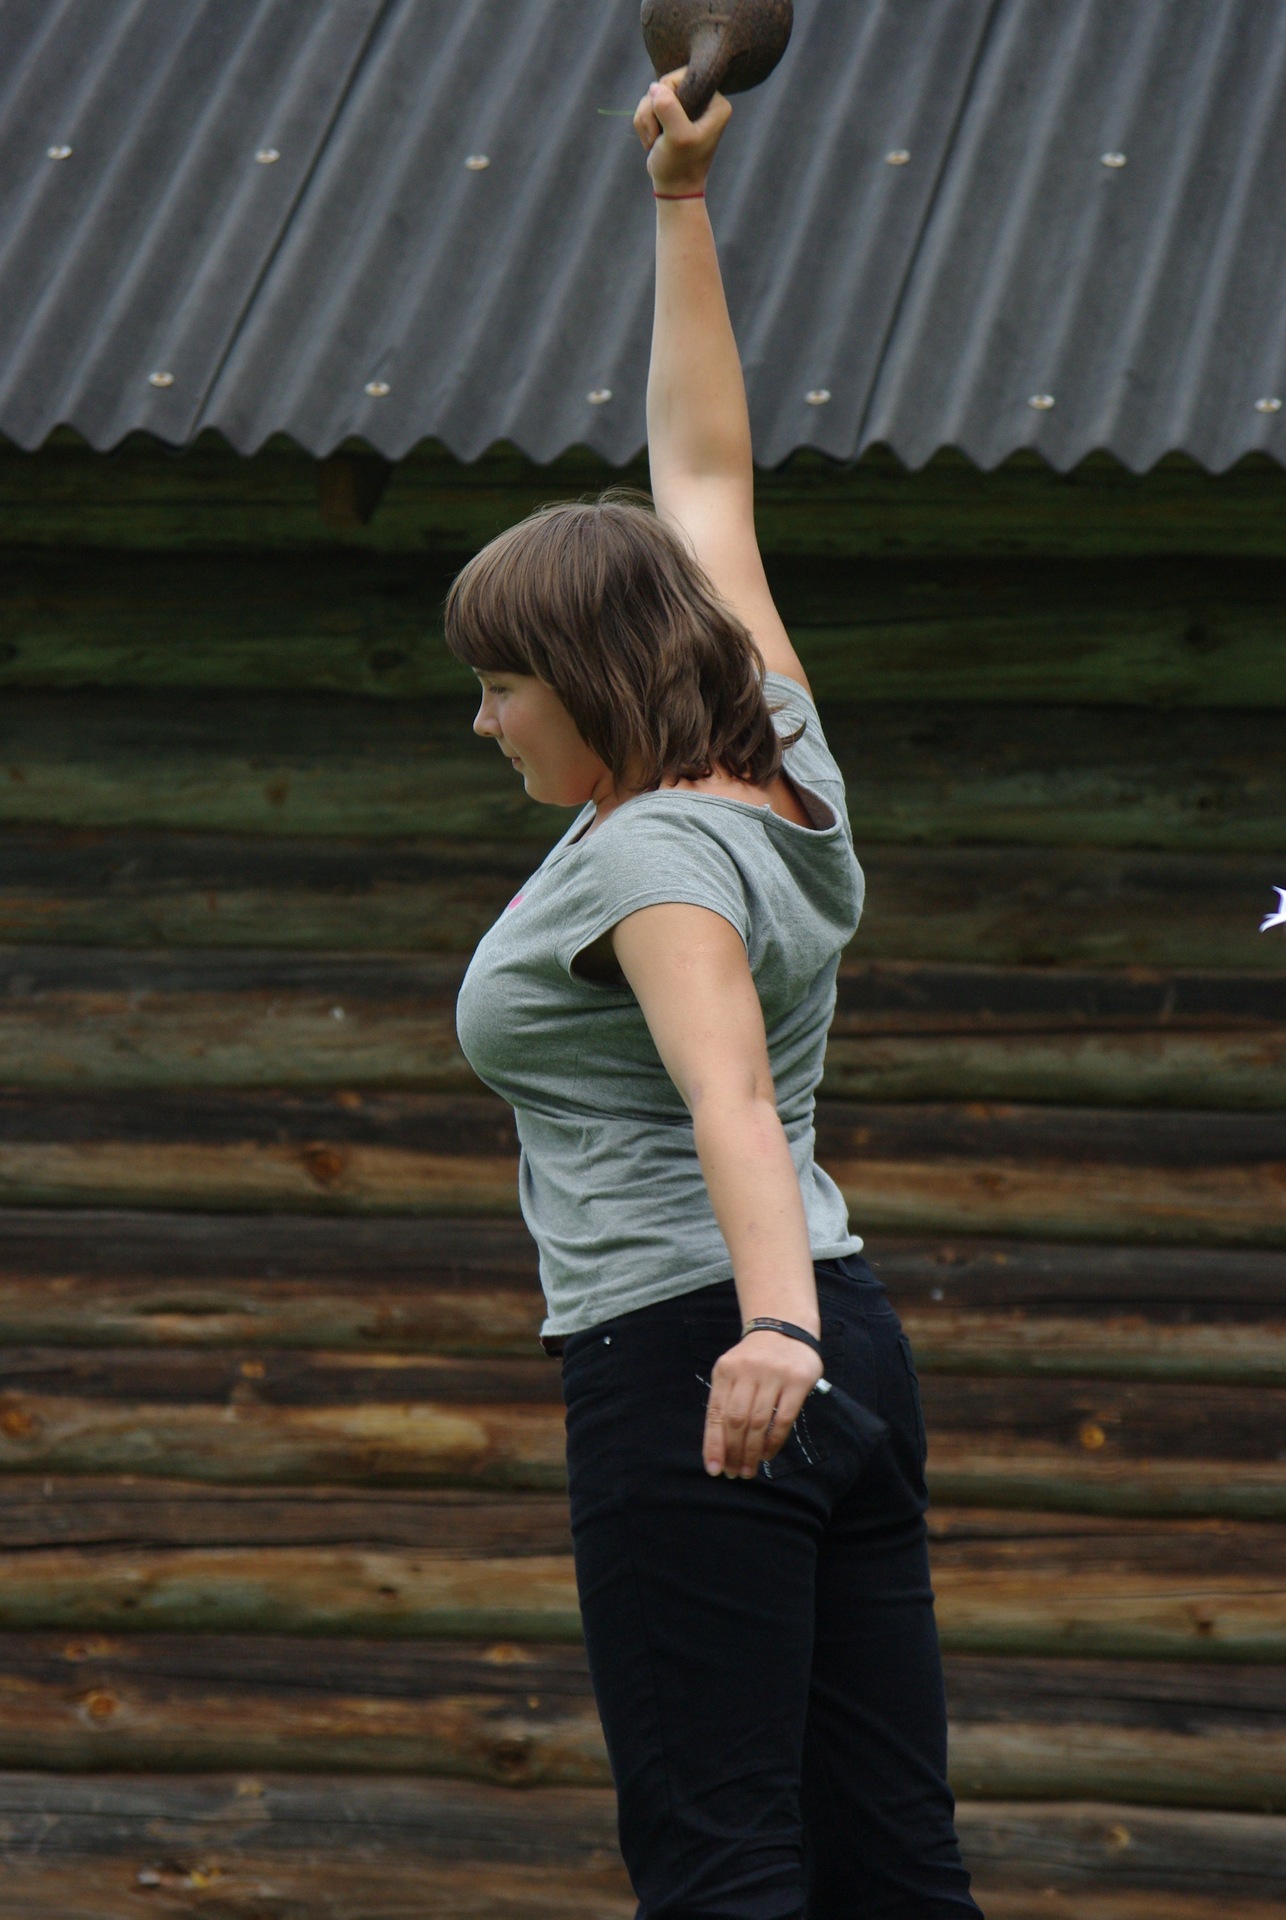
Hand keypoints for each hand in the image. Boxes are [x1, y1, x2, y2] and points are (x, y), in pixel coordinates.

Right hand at [633, 67, 731, 195]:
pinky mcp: (671, 116)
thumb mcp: (677, 138)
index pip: (687, 75)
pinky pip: (648, 107)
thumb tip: (655, 87)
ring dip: (646, 119)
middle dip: (654, 109)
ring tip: (653, 141)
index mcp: (715, 103)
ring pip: (654, 96)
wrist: (674, 190)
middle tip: (657, 133)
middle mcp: (703, 102)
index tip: (668, 117)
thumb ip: (668, 109)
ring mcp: (686, 109)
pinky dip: (644, 124)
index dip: (670, 92)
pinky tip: (651, 142)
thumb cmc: (680, 167)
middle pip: (667, 84)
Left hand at [702, 1330, 823, 1478]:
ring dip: (752, 1451)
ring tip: (749, 1469)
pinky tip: (767, 1454)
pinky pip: (783, 1419)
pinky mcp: (797, 1381)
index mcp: (725, 1370)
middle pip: (736, 1420)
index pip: (715, 1413)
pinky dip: (773, 1442)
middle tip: (735, 1473)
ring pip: (758, 1422)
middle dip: (733, 1452)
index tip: (714, 1469)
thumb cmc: (753, 1361)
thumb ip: (725, 1404)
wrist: (784, 1329)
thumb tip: (718, 1449)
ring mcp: (773, 1374)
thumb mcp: (732, 1373)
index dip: (714, 1444)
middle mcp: (747, 1370)